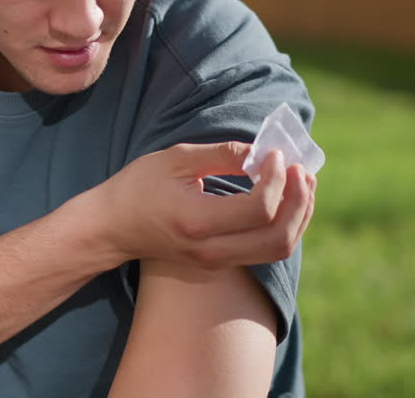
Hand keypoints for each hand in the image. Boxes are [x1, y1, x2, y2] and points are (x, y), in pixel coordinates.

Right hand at [91, 142, 315, 269]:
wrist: (112, 228)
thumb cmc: (138, 187)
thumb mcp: (175, 159)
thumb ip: (222, 154)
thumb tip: (264, 152)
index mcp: (196, 221)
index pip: (258, 209)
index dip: (277, 179)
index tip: (275, 154)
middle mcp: (210, 249)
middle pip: (278, 237)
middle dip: (299, 201)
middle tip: (301, 170)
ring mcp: (217, 261)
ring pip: (278, 248)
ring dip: (298, 215)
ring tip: (301, 183)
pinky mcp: (220, 262)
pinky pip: (266, 249)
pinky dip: (285, 224)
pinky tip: (285, 198)